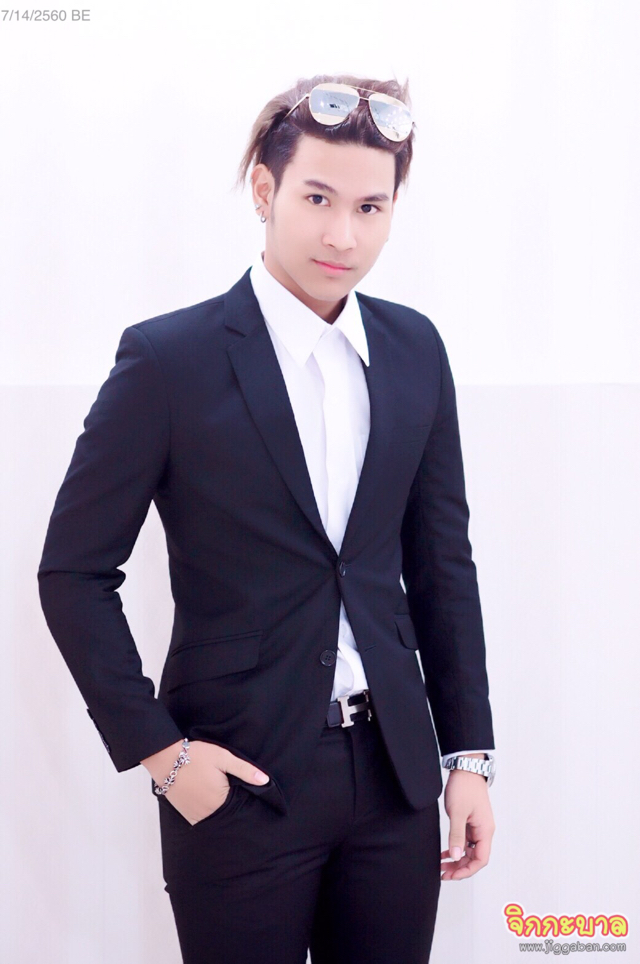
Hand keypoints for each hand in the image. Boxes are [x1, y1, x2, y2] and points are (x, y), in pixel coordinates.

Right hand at [141, 739, 269, 824]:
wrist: (166, 758)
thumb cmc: (196, 755)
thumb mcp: (223, 758)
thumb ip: (245, 770)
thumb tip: (265, 781)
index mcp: (220, 800)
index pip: (239, 804)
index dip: (241, 795)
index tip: (237, 786)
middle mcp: (208, 813)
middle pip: (227, 812)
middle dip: (230, 802)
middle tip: (223, 785)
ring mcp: (195, 816)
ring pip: (215, 816)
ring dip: (218, 808)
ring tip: (213, 791)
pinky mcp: (186, 815)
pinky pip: (202, 818)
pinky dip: (206, 811)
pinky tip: (205, 797)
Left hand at [440, 768, 494, 880]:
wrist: (466, 768)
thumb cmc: (464, 787)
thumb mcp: (457, 813)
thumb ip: (457, 836)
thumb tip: (457, 857)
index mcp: (485, 830)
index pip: (481, 860)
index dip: (467, 871)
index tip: (451, 874)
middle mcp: (484, 831)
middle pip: (475, 858)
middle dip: (460, 868)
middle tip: (443, 872)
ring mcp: (478, 826)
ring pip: (470, 850)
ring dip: (457, 859)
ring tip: (442, 865)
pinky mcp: (471, 821)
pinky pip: (466, 841)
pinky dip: (456, 848)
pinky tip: (445, 853)